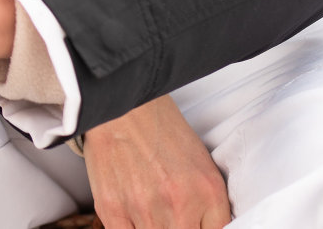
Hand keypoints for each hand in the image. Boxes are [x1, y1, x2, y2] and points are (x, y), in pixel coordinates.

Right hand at [83, 94, 231, 227]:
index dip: (200, 227)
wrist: (120, 106)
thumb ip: (210, 207)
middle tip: (167, 210)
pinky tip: (131, 213)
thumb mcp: (202, 165)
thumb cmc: (160, 131)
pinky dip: (130, 228)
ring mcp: (145, 209)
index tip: (191, 221)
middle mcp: (180, 204)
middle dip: (177, 226)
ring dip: (152, 226)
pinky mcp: (112, 209)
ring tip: (149, 205)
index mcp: (208, 192)